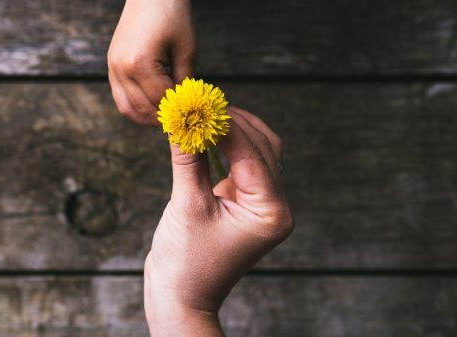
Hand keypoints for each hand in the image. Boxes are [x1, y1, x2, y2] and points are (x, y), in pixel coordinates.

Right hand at [108, 0, 196, 124]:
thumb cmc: (172, 15)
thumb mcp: (186, 49)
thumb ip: (185, 81)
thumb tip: (187, 107)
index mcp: (140, 64)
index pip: (162, 100)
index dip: (178, 112)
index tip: (192, 120)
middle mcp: (121, 69)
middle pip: (143, 109)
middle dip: (163, 120)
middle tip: (181, 124)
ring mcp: (112, 68)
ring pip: (128, 109)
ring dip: (147, 119)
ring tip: (167, 120)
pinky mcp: (111, 66)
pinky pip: (121, 98)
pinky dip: (136, 108)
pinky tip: (153, 108)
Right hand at [144, 107, 293, 335]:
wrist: (182, 296)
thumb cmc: (185, 262)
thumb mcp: (187, 206)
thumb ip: (188, 158)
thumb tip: (183, 117)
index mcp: (271, 211)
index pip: (251, 152)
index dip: (225, 123)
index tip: (201, 101)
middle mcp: (275, 206)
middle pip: (263, 146)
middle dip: (233, 122)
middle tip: (203, 101)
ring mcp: (263, 205)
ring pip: (256, 152)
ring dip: (232, 131)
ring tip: (204, 112)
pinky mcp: (246, 204)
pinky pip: (242, 165)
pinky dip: (226, 147)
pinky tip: (206, 133)